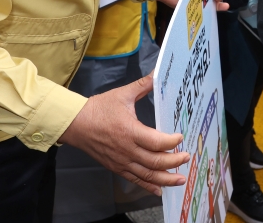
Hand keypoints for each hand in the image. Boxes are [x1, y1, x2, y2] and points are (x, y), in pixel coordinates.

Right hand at [58, 75, 190, 195]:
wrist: (75, 124)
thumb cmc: (99, 109)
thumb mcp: (122, 94)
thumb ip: (142, 85)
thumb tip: (157, 73)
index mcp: (130, 131)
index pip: (157, 142)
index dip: (172, 142)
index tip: (181, 137)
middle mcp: (127, 150)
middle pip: (155, 161)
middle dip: (174, 162)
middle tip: (186, 157)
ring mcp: (121, 161)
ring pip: (147, 175)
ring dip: (166, 178)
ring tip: (180, 179)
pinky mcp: (116, 167)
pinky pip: (135, 180)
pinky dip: (148, 186)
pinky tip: (159, 189)